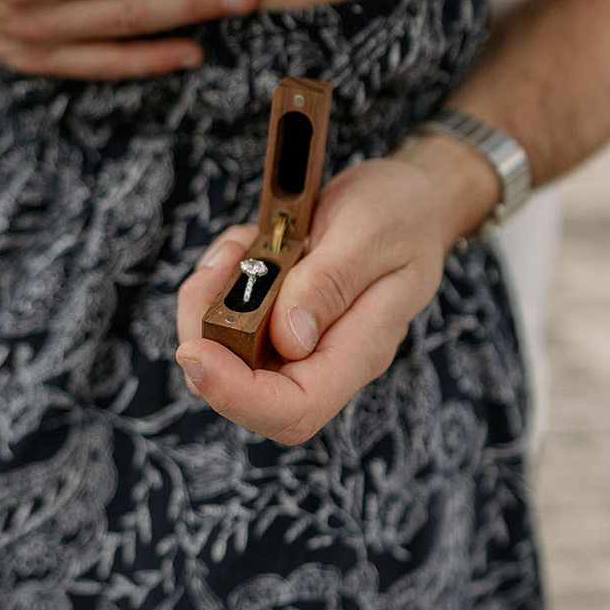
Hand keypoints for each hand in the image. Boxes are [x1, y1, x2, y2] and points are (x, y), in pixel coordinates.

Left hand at [173, 147, 490, 444]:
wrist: (412, 200)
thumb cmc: (400, 213)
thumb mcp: (371, 231)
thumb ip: (331, 283)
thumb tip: (289, 341)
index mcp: (363, 348)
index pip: (297, 408)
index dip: (238, 394)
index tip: (197, 349)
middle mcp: (329, 358)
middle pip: (249, 392)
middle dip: (210, 335)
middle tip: (222, 265)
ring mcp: (303, 344)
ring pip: (228, 356)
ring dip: (212, 300)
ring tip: (243, 243)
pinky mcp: (281, 324)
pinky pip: (230, 322)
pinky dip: (220, 283)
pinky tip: (248, 245)